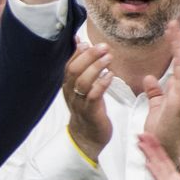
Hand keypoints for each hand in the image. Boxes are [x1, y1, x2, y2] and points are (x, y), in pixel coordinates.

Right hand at [64, 40, 112, 162]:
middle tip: (103, 47)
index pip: (68, 65)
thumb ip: (81, 65)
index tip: (88, 42)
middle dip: (89, 56)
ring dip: (96, 68)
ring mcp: (79, 103)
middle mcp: (71, 93)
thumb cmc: (87, 109)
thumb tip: (79, 42)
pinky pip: (93, 96)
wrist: (86, 137)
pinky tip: (110, 76)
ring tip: (109, 58)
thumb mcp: (82, 86)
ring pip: (83, 82)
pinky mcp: (91, 112)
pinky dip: (101, 84)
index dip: (77, 53)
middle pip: (74, 70)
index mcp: (68, 86)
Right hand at [138, 133, 179, 179]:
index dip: (158, 150)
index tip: (150, 137)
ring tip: (142, 143)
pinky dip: (157, 174)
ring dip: (151, 156)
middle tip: (141, 134)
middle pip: (160, 164)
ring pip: (160, 170)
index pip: (166, 163)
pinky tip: (150, 165)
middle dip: (151, 149)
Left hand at [143, 21, 179, 160]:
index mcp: (175, 90)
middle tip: (175, 21)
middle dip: (178, 41)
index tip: (171, 29)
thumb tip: (149, 78)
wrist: (166, 151)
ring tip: (179, 28)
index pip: (175, 63)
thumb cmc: (163, 131)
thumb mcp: (155, 107)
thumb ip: (154, 93)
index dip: (174, 46)